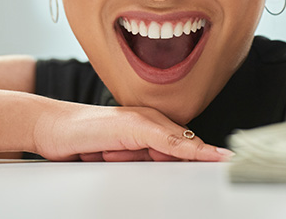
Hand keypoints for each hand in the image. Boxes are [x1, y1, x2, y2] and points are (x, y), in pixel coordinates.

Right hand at [32, 102, 231, 161]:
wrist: (52, 127)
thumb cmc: (82, 140)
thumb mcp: (117, 153)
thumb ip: (142, 155)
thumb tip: (166, 162)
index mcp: (149, 128)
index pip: (185, 144)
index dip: (209, 154)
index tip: (233, 161)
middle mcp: (150, 122)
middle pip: (185, 146)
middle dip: (205, 158)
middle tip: (206, 164)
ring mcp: (143, 122)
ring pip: (177, 145)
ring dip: (177, 157)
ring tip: (119, 152)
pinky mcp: (134, 126)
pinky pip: (166, 140)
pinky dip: (187, 149)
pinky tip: (204, 155)